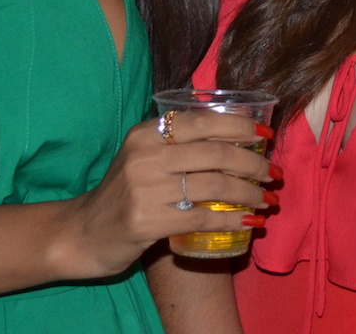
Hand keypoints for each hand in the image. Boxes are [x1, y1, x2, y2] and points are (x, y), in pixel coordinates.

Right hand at [53, 111, 277, 278]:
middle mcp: (145, 155)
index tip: (266, 136)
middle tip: (273, 174)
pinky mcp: (146, 221)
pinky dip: (231, 220)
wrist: (82, 234)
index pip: (203, 122)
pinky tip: (248, 223)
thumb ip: (179, 144)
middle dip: (253, 163)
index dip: (240, 127)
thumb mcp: (143, 157)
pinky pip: (202, 217)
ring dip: (249, 193)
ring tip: (267, 199)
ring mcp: (144, 189)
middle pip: (215, 153)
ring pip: (214, 185)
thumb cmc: (124, 193)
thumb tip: (238, 134)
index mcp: (146, 133)